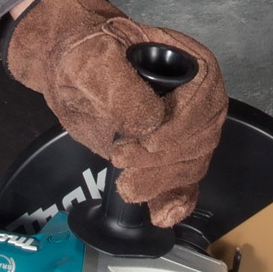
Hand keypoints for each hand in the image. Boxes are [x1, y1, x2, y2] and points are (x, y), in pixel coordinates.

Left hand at [5, 0, 227, 226]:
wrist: (67, 72)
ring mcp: (183, 130)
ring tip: (126, 186)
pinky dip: (176, 201)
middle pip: (201, 138)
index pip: (205, 102)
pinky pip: (184, 183)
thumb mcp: (94, 60)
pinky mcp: (166, 156)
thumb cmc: (83, 56)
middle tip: (121, 158)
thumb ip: (122, 87)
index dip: (179, 128)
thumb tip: (150, 123)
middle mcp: (197, 99)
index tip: (146, 142)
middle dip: (164, 159)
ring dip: (161, 182)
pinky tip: (160, 215)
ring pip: (192, 165)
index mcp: (190, 65)